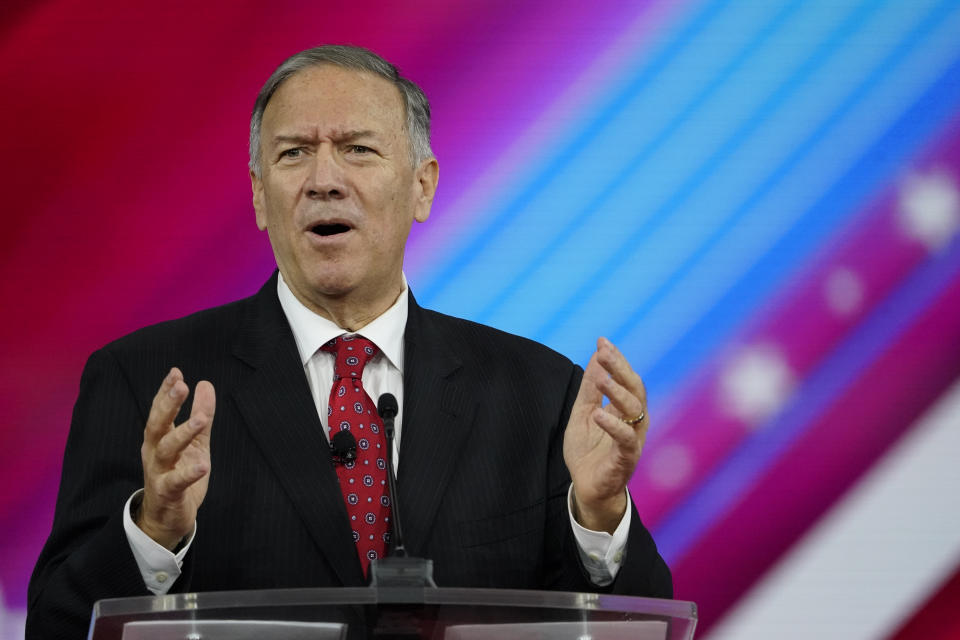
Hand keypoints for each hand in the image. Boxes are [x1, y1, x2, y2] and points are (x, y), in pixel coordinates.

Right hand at [135, 367, 215, 549]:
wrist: (167, 517)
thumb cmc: (179, 474)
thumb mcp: (196, 442)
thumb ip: (201, 414)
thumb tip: (205, 384)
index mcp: (159, 438)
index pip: (160, 410)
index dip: (166, 392)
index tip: (176, 372)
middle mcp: (155, 452)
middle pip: (157, 425)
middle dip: (168, 405)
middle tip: (181, 386)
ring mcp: (159, 472)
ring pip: (166, 450)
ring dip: (183, 433)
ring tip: (201, 420)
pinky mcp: (167, 493)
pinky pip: (176, 482)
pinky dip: (189, 473)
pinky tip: (203, 465)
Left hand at [564, 337, 647, 533]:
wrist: (587, 488)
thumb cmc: (588, 450)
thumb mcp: (583, 413)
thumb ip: (590, 388)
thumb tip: (595, 355)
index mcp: (624, 408)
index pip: (625, 378)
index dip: (615, 360)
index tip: (602, 341)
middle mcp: (634, 420)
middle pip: (634, 388)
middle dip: (620, 368)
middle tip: (604, 353)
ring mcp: (633, 439)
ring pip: (634, 410)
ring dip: (617, 392)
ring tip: (601, 379)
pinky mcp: (626, 458)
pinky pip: (626, 439)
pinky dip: (614, 425)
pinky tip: (600, 414)